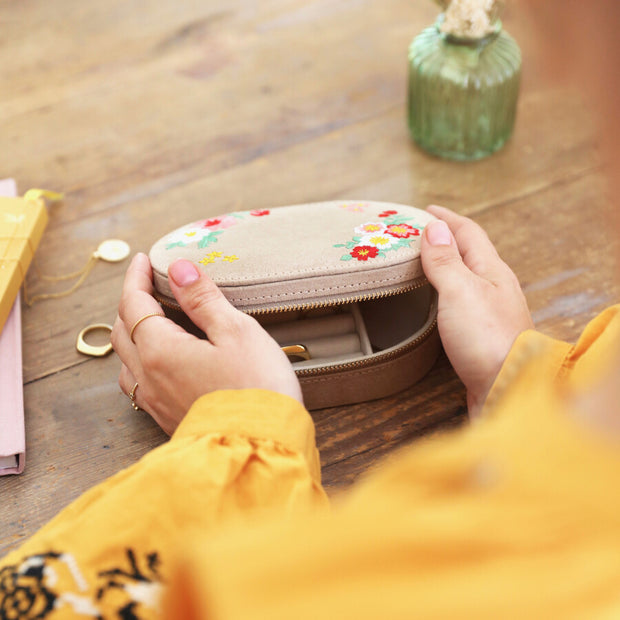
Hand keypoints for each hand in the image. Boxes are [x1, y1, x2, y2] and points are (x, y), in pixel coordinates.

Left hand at [111, 253, 302, 434]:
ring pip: (127, 359)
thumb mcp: (236, 332)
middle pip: (123, 330)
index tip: (143, 260)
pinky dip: (142, 359)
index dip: (136, 278)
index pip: (134, 303)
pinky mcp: (167, 418)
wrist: (262, 448)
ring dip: (132, 332)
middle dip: (132, 301)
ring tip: (152, 319)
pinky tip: (162, 360)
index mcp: (160, 350)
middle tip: (148, 285)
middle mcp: (148, 377)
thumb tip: (179, 269)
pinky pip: (139, 383)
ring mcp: (155, 401)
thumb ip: (204, 299)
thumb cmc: (256, 387)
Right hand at [420, 205, 533, 416]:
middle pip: (469, 253)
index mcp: (492, 270)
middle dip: (445, 239)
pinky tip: (437, 301)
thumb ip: (446, 260)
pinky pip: (462, 300)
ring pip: (466, 277)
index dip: (446, 219)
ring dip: (445, 264)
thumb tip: (434, 229)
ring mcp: (491, 311)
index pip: (468, 232)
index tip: (425, 211)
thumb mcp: (461, 291)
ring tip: (424, 261)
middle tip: (419, 234)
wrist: (508, 388)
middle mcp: (495, 287)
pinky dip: (445, 290)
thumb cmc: (487, 339)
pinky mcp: (482, 334)